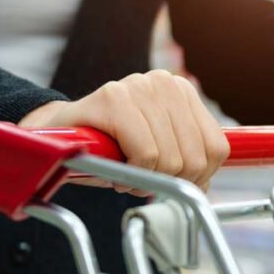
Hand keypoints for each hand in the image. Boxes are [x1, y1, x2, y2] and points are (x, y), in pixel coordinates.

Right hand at [19, 70, 229, 196]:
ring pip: (170, 160)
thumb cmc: (109, 147)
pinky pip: (145, 155)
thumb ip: (187, 162)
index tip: (170, 182)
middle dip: (169, 182)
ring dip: (145, 181)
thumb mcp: (158, 152)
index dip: (197, 178)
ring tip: (124, 172)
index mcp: (182, 92)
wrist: (57, 136)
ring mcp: (139, 86)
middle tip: (140, 179)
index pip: (216, 149)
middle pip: (196, 158)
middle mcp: (165, 82)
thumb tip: (204, 190)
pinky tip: (113, 168)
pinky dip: (130, 174)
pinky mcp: (113, 98)